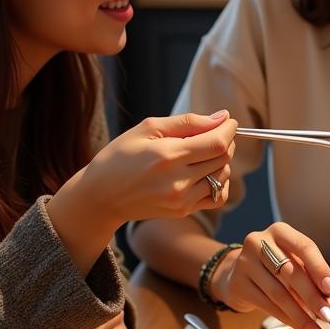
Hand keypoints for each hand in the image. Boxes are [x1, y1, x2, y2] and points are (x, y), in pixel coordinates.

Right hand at [80, 110, 238, 229]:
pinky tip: (205, 173)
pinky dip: (219, 182)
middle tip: (213, 134)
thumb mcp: (147, 129)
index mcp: (168, 156)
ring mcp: (182, 199)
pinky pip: (218, 196)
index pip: (217, 143)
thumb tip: (221, 117)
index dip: (229, 129)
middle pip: (224, 158)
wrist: (100, 197)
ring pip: (223, 176)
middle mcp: (178, 180)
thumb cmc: (120, 157)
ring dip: (222, 161)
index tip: (227, 121)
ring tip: (203, 153)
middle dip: (226, 142)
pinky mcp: (183, 210)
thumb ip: (188, 122)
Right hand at [210, 223, 329, 328]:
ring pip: (279, 293)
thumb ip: (314, 283)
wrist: (236, 273)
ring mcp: (245, 263)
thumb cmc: (273, 267)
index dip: (319, 268)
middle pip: (291, 272)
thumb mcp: (295, 266)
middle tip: (329, 316)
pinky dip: (287, 319)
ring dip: (301, 315)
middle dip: (313, 298)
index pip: (304, 246)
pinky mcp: (238, 285)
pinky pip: (267, 305)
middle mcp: (259, 242)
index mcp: (280, 232)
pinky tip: (301, 327)